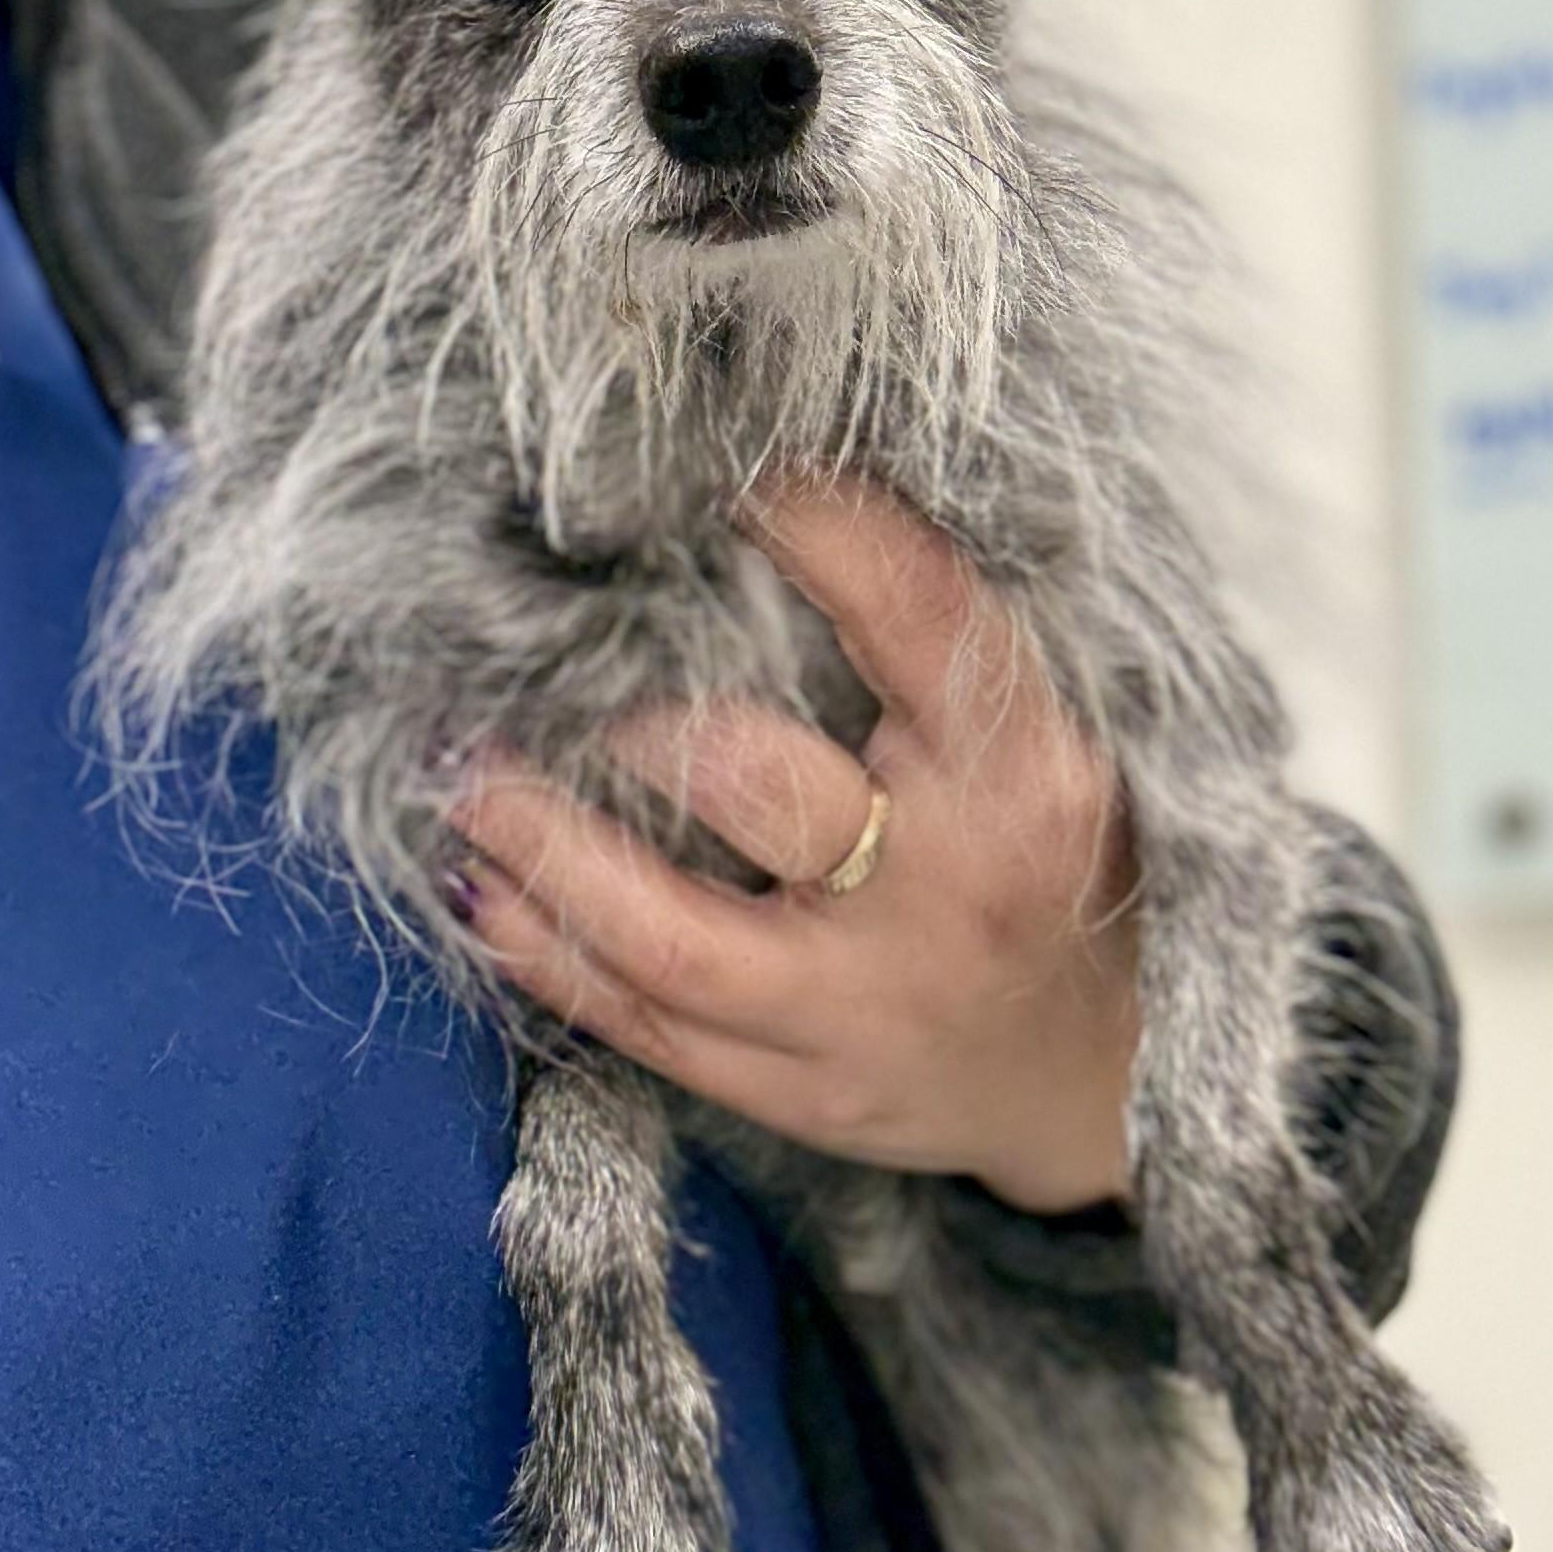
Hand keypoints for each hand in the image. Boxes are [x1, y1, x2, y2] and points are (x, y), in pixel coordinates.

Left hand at [451, 477, 1139, 1215]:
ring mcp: (862, 1008)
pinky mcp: (799, 1090)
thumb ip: (934, 650)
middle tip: (539, 651)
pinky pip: (646, 1027)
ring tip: (458, 773)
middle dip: (633, 721)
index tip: (728, 461)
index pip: (917, 618)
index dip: (820, 524)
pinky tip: (482, 888)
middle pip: (763, 787)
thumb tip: (771, 498)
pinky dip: (547, 955)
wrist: (1095, 1074)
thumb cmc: (1053, 862)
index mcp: (1024, 776)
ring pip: (667, 936)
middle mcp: (947, 892)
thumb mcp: (1046, 742)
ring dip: (541, 848)